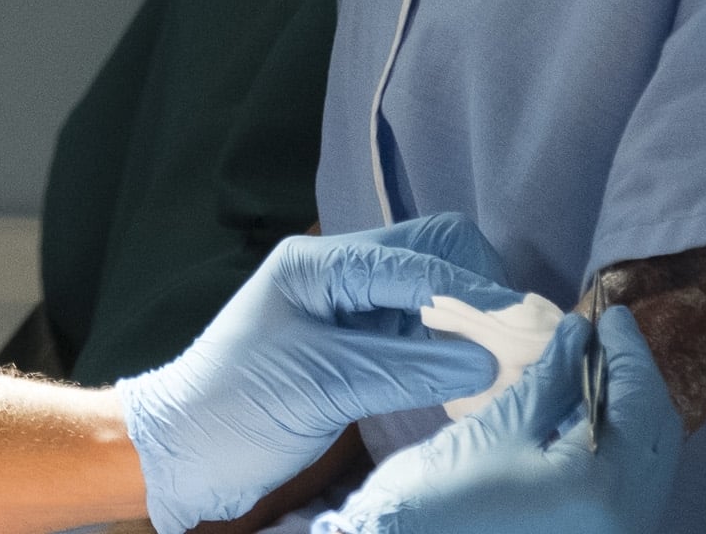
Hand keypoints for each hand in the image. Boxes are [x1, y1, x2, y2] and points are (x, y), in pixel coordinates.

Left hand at [118, 220, 522, 533]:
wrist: (182, 450)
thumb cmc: (237, 409)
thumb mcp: (325, 385)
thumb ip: (408, 368)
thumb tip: (488, 360)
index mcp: (320, 265)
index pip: (418, 259)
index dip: (474, 292)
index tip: (523, 328)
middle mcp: (336, 273)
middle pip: (431, 254)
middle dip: (478, 290)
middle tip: (515, 340)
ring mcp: (346, 307)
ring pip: (429, 290)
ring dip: (468, 318)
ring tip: (504, 359)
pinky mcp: (353, 344)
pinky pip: (416, 329)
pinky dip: (448, 345)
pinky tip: (470, 374)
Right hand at [312, 306, 682, 533]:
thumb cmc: (446, 491)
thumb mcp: (503, 425)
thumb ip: (553, 377)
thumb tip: (581, 334)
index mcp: (605, 490)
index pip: (639, 407)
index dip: (629, 354)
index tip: (611, 315)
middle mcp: (625, 520)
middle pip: (656, 436)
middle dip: (636, 381)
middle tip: (608, 337)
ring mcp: (612, 533)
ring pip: (647, 461)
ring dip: (630, 411)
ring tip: (600, 368)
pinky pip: (627, 483)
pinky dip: (616, 443)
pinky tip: (591, 412)